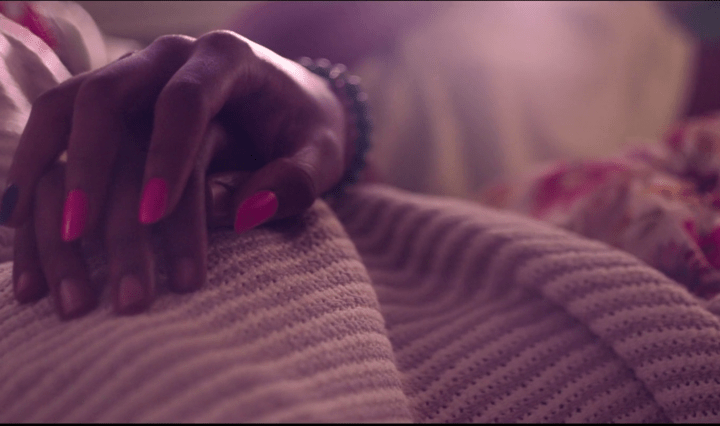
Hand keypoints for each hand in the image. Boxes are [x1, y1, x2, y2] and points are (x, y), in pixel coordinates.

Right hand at [2, 31, 347, 318]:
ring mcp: (138, 72)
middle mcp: (172, 56)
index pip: (186, 100)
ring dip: (48, 164)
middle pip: (109, 94)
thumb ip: (298, 178)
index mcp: (229, 59)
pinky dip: (41, 163)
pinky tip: (25, 212)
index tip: (152, 215)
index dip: (166, 156)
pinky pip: (63, 122)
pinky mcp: (119, 99)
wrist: (291, 102)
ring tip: (37, 229)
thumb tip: (247, 212)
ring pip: (70, 103)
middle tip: (79, 232)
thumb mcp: (322, 153)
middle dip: (90, 164)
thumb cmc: (307, 129)